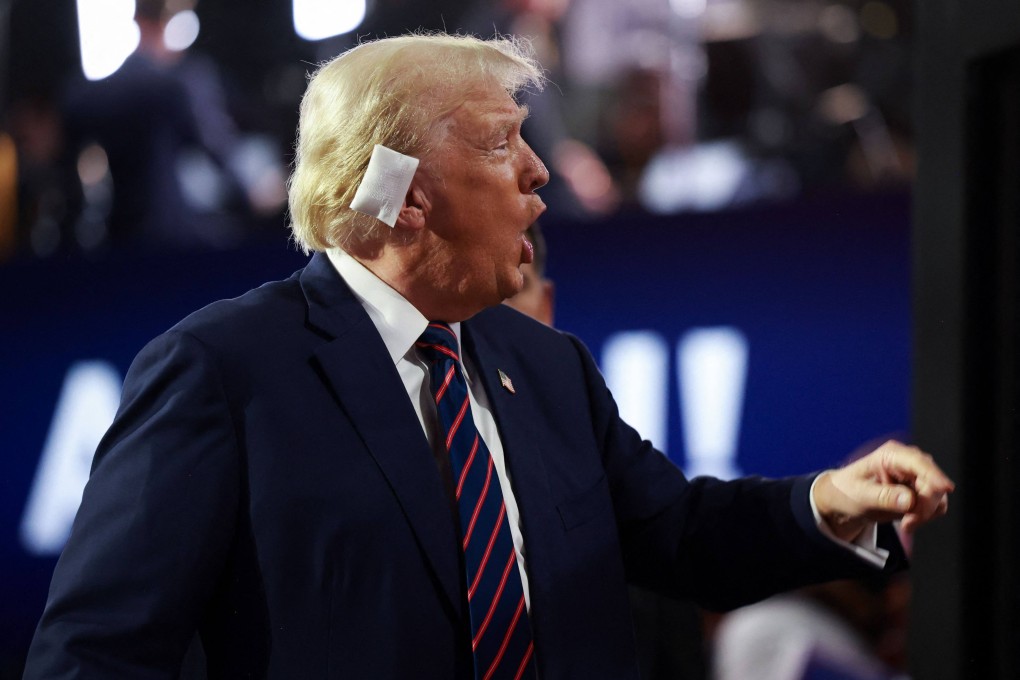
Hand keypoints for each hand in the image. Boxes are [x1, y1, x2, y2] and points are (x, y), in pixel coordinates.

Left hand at [812, 440, 954, 541]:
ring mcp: (916, 477)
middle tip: (909, 523)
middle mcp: (908, 463)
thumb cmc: (846, 491)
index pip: (919, 462)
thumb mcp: (860, 495)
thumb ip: (884, 497)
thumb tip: (909, 500)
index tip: (944, 488)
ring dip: (925, 513)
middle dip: (925, 506)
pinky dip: (926, 516)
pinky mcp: (920, 492)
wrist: (844, 502)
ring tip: (906, 523)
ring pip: (938, 496)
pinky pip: (935, 505)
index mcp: (891, 455)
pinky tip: (908, 521)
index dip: (934, 475)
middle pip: (933, 482)